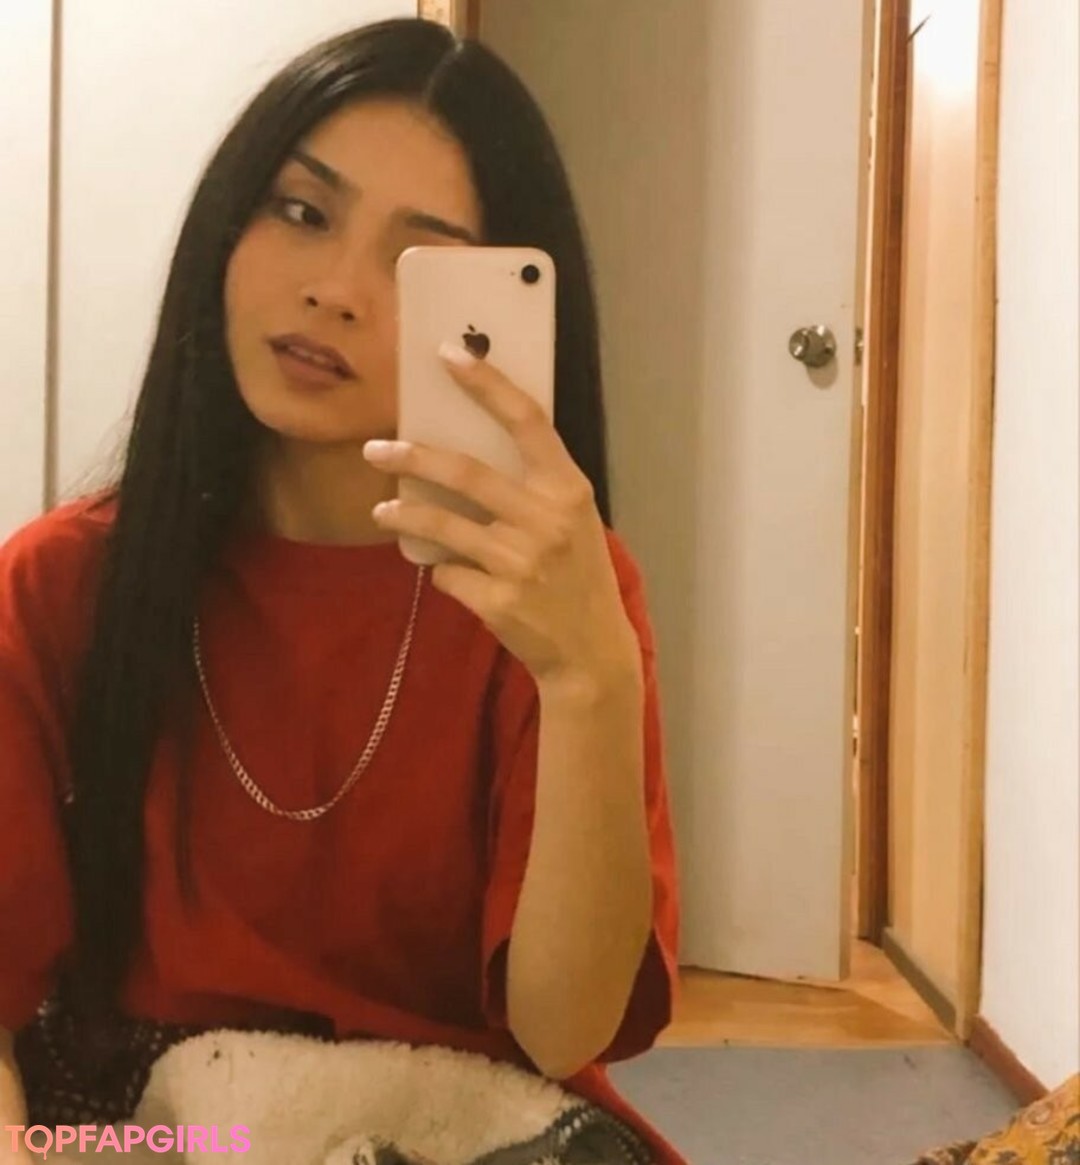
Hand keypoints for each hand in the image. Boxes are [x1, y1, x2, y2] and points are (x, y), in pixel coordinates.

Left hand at [363, 343, 640, 694]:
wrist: (592, 653)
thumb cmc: (580, 578)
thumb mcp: (575, 523)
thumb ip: (534, 489)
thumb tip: (465, 451)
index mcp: (570, 490)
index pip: (527, 421)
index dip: (487, 384)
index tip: (448, 354)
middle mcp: (547, 520)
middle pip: (465, 472)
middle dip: (412, 458)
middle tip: (375, 450)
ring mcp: (521, 563)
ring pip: (441, 526)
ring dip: (403, 516)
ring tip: (382, 512)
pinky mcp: (498, 601)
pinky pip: (446, 574)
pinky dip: (439, 570)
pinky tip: (443, 571)